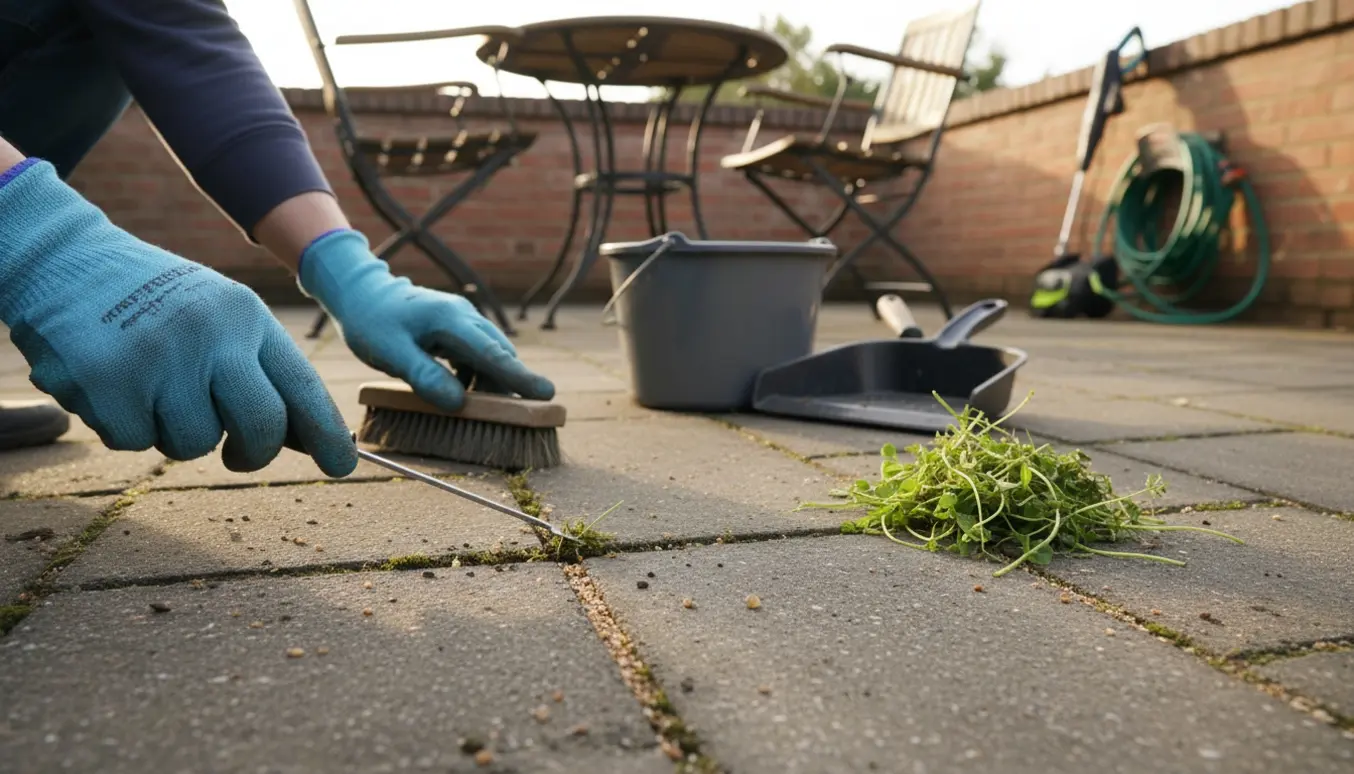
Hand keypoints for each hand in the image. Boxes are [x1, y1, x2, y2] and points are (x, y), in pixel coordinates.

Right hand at [0, 159, 355, 475]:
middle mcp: (209, 334)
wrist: (64, 261)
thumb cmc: (154, 301)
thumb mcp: (218, 315)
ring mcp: (158, 358)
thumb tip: (303, 438)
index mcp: (245, 316)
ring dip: (175, 432)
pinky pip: (136, 441)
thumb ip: (258, 369)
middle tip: (237, 454)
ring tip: (153, 386)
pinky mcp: (108, 382)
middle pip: (260, 426)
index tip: (342, 464)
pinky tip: (115, 383)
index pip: (300, 385)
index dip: (325, 433)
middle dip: (253, 453)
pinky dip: (126, 425)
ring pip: (193, 443)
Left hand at [297, 229, 554, 411]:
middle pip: (499, 354)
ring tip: (490, 410)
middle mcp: (463, 317)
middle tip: (525, 415)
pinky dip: (478, 376)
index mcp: (450, 320)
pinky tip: (466, 393)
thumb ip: (424, 376)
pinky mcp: (455, 330)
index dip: (519, 377)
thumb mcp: (391, 352)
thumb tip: (458, 403)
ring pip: (490, 355)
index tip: (546, 394)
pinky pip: (476, 355)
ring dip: (493, 382)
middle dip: (513, 383)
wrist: (360, 292)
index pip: (492, 353)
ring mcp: (461, 322)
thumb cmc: (371, 321)